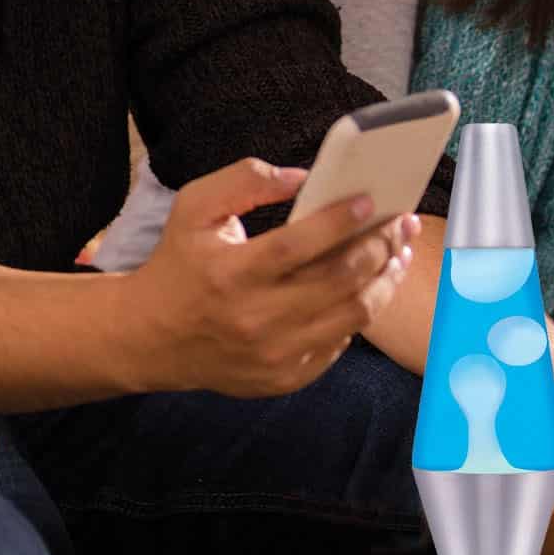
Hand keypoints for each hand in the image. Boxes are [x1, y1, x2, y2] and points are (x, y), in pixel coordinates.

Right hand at [118, 157, 414, 397]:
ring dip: (384, 282)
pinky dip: (358, 314)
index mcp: (230, 272)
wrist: (152, 337)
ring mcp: (274, 354)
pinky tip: (366, 289)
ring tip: (398, 255)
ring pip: (352, 316)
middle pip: (337, 281)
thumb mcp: (194, 208)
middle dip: (380, 247)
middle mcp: (255, 317)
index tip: (371, 201)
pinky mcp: (285, 377)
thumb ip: (244, 180)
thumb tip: (301, 177)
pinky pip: (339, 344)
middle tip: (401, 224)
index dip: (339, 222)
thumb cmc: (179, 263)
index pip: (297, 244)